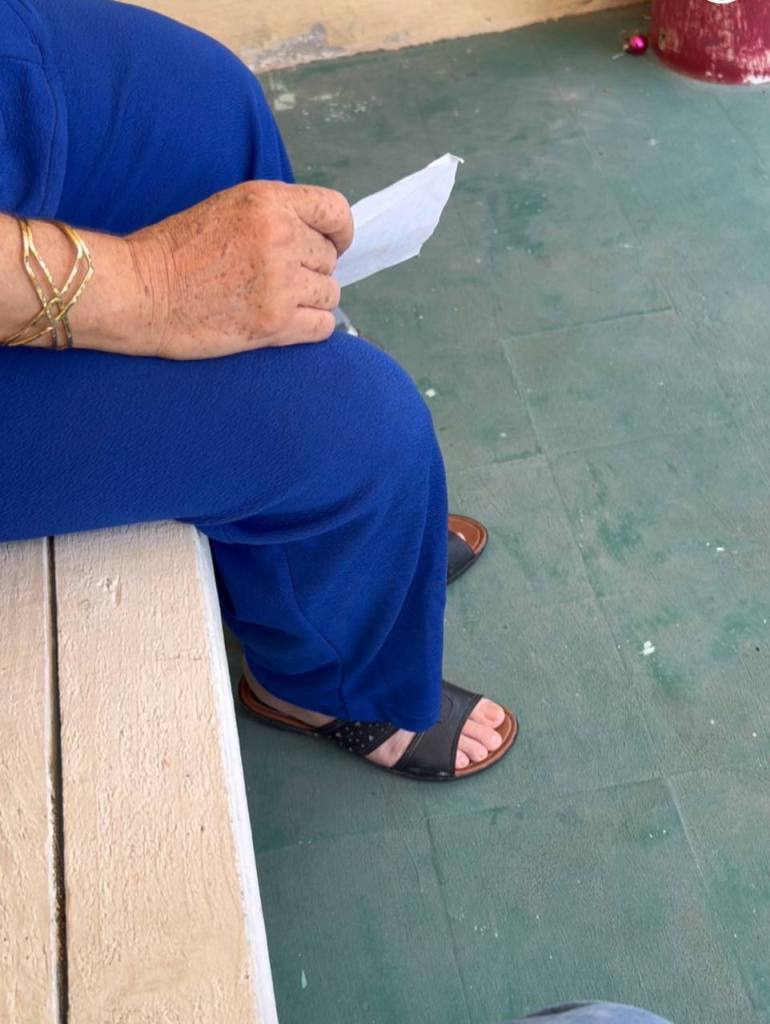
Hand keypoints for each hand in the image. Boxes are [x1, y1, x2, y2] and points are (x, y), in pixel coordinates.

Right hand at [127, 180, 353, 358]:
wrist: (140, 292)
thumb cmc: (175, 251)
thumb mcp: (227, 207)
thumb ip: (274, 215)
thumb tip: (317, 237)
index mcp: (268, 202)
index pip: (335, 211)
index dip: (339, 232)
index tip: (331, 245)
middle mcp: (281, 237)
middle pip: (329, 259)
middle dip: (311, 270)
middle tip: (277, 280)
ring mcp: (281, 281)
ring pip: (330, 293)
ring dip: (310, 300)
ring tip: (277, 302)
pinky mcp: (275, 321)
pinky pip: (323, 326)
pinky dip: (310, 327)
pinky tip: (286, 324)